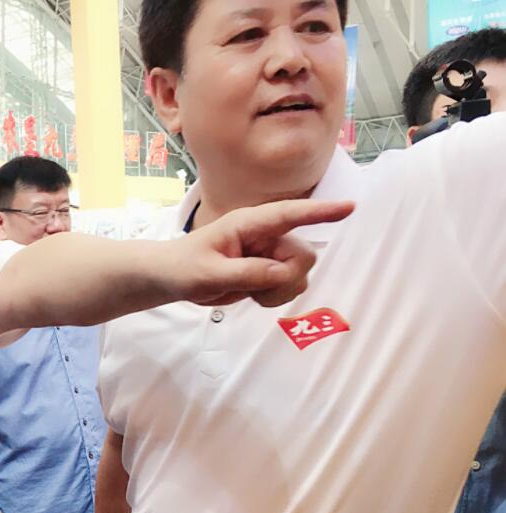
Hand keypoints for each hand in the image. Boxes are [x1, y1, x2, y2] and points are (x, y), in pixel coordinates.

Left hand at [169, 199, 354, 307]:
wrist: (171, 279)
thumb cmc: (184, 267)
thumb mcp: (210, 273)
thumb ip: (247, 273)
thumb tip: (283, 274)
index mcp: (249, 224)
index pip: (290, 215)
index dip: (320, 212)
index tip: (350, 207)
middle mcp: (265, 236)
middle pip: (303, 255)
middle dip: (286, 277)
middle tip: (254, 286)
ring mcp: (269, 255)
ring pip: (299, 275)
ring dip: (278, 291)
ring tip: (247, 290)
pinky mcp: (268, 273)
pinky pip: (289, 288)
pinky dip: (274, 297)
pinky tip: (251, 295)